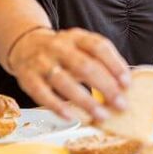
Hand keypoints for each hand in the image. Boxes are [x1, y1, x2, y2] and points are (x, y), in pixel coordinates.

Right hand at [7, 27, 129, 121]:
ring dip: (86, 101)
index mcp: (77, 37)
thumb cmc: (63, 51)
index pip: (99, 47)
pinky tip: (71, 117)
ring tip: (102, 115)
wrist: (25, 44)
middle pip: (85, 66)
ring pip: (65, 82)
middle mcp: (59, 47)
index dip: (115, 65)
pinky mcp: (27, 79)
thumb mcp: (82, 46)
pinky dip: (58, 107)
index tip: (127, 83)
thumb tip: (123, 84)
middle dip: (106, 87)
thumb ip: (101, 60)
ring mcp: (42, 62)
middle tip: (120, 104)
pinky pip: (42, 94)